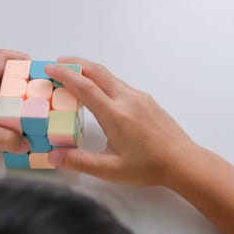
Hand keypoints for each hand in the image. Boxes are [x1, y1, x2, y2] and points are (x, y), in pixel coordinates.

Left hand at [0, 50, 30, 162]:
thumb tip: (26, 143)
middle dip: (26, 82)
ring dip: (19, 97)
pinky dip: (11, 109)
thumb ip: (4, 139)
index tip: (38, 73)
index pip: (4, 58)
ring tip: (36, 108)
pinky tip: (20, 122)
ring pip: (4, 90)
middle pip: (8, 74)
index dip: (23, 60)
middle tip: (42, 94)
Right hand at [45, 57, 198, 185]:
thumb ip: (80, 161)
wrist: (184, 162)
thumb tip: (53, 156)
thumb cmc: (149, 167)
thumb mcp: (110, 169)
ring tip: (73, 75)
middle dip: (75, 64)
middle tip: (57, 63)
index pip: (85, 87)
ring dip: (88, 71)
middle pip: (97, 72)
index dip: (65, 75)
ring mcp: (139, 97)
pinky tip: (98, 92)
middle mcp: (127, 99)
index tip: (50, 69)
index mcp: (115, 114)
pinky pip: (119, 84)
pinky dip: (102, 80)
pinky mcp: (146, 100)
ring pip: (109, 76)